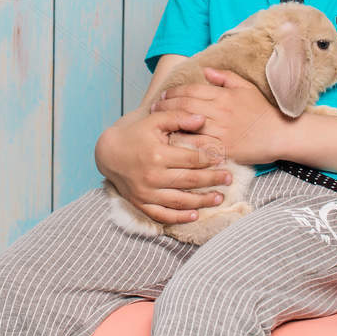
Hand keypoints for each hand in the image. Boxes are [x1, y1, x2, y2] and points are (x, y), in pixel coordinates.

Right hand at [95, 107, 232, 225]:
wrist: (108, 153)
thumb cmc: (134, 134)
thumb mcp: (154, 120)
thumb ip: (178, 118)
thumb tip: (202, 119)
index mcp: (158, 154)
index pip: (192, 159)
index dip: (210, 159)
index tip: (223, 159)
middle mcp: (153, 176)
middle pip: (190, 181)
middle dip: (212, 180)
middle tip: (229, 179)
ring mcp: (146, 192)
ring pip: (180, 201)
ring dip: (202, 202)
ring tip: (219, 198)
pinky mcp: (141, 203)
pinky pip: (162, 214)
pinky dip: (179, 217)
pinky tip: (195, 215)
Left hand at [149, 67, 292, 165]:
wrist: (281, 134)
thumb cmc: (263, 111)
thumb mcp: (246, 88)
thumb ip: (225, 77)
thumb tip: (206, 71)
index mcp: (224, 96)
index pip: (191, 91)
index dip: (173, 93)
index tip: (163, 96)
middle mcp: (220, 112)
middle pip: (185, 106)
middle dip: (165, 107)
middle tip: (153, 109)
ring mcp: (221, 131)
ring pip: (188, 125)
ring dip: (169, 124)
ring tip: (157, 125)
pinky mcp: (224, 149)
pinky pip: (198, 146)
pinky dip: (183, 144)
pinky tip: (171, 143)